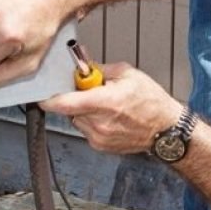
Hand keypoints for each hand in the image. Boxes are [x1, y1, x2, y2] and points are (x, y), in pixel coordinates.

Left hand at [42, 64, 182, 153]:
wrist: (166, 130)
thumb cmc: (152, 102)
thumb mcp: (127, 75)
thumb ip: (100, 68)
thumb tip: (83, 63)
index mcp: (104, 102)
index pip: (64, 103)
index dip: (49, 98)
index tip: (44, 93)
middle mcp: (99, 123)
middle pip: (70, 109)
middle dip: (75, 98)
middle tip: (91, 91)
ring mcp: (99, 137)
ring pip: (77, 119)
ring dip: (83, 111)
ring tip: (105, 106)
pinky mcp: (100, 146)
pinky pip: (86, 130)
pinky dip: (92, 122)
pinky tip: (109, 118)